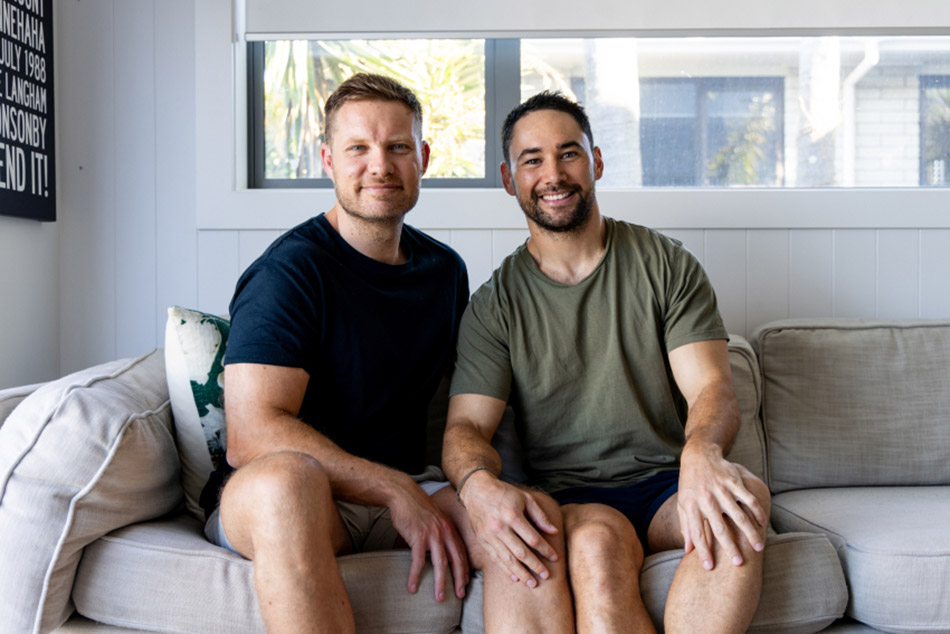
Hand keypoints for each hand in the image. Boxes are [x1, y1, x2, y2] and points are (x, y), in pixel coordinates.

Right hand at [387, 477, 469, 601]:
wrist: (403, 494)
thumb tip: (440, 551)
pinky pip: (418, 560)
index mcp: (450, 528)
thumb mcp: (435, 519)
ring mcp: (432, 534)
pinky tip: (412, 586)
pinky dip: (415, 575)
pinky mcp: (417, 536)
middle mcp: (444, 531)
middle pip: (456, 559)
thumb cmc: (417, 508)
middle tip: (460, 595)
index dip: (465, 569)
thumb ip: (440, 533)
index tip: (466, 583)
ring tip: (439, 597)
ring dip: (440, 582)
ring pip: (440, 563)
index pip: (461, 552)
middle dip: (459, 579)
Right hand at [460, 470, 559, 587]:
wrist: (477, 491)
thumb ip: (540, 515)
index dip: (545, 549)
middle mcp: (500, 527)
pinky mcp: (482, 540)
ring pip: (508, 559)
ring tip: (532, 583)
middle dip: (535, 565)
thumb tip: (554, 531)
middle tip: (546, 575)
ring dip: (521, 572)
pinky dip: (505, 569)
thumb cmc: (504, 493)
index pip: (533, 538)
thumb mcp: (525, 498)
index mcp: (512, 515)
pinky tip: (515, 577)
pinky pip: (495, 558)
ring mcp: (489, 536)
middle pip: (521, 552)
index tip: (555, 557)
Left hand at [677, 441, 767, 569]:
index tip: (709, 567)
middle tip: (739, 564)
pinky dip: (757, 511)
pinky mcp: (734, 481)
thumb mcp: (683, 504)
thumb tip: (687, 551)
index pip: (697, 533)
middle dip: (729, 547)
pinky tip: (763, 522)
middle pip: (719, 527)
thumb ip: (686, 527)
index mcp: (692, 506)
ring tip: (759, 548)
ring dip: (749, 532)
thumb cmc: (690, 485)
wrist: (699, 456)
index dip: (702, 550)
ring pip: (738, 514)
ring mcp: (721, 489)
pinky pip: (748, 498)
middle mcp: (707, 499)